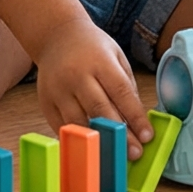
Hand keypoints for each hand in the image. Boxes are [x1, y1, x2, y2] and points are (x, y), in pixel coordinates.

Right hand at [34, 14, 153, 158]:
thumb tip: (137, 119)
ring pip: (79, 123)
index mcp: (100, 62)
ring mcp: (58, 90)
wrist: (57, 36)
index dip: (135, 116)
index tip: (147, 136)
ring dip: (98, 142)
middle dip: (120, 135)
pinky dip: (78, 139)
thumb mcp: (116, 56)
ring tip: (115, 156)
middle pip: (100, 111)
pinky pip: (63, 127)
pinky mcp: (45, 102)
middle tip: (135, 153)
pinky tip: (91, 149)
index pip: (121, 92)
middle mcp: (77, 76)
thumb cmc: (93, 47)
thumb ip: (127, 85)